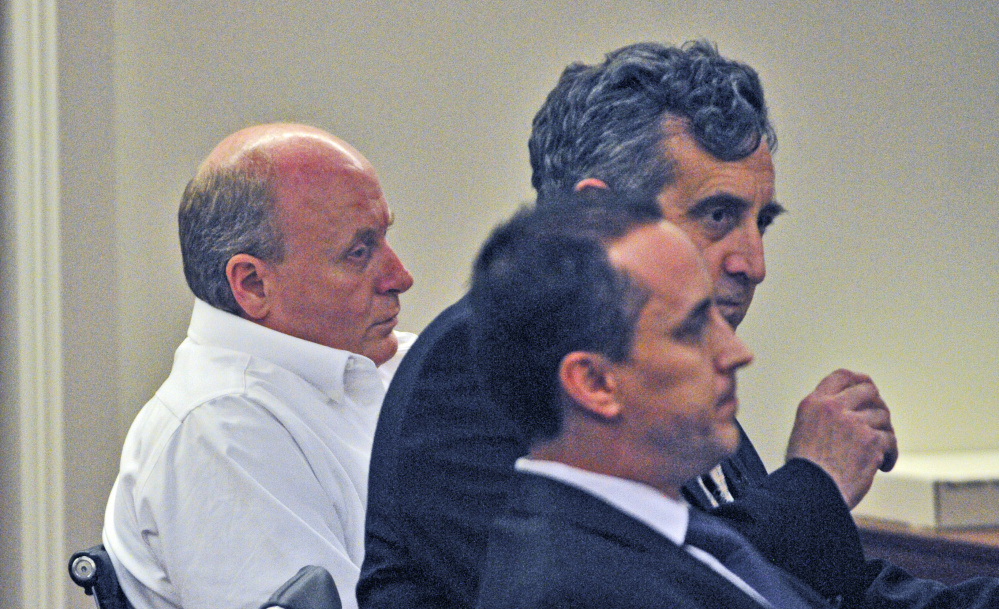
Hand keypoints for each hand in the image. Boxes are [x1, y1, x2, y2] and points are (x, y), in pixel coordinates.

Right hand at [785, 369, 897, 508]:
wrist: (810, 492)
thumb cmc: (805, 473)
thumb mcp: (803, 433)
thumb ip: (823, 418)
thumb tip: (848, 416)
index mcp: (814, 404)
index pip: (841, 376)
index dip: (859, 379)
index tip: (868, 387)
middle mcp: (833, 408)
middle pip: (869, 391)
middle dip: (877, 405)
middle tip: (879, 422)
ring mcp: (854, 423)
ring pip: (882, 418)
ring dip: (884, 434)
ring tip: (878, 453)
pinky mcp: (871, 441)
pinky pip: (890, 441)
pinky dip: (890, 455)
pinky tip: (883, 466)